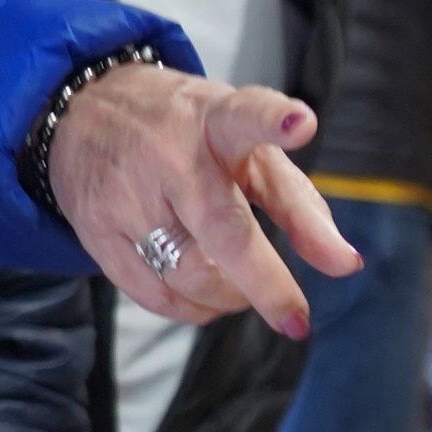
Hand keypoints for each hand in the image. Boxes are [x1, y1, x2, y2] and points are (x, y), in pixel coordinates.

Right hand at [43, 64, 361, 334]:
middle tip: (295, 320)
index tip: (300, 123)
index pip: (246, 115)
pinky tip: (206, 296)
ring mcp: (125, 194)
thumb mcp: (252, 154)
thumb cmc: (192, 137)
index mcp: (217, 121)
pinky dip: (191, 309)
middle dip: (264, 282)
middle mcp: (168, 154)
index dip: (273, 121)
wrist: (86, 111)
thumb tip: (346, 266)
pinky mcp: (95, 230)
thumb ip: (302, 208)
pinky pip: (153, 295)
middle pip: (220, 228)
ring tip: (243, 288)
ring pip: (187, 274)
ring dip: (229, 297)